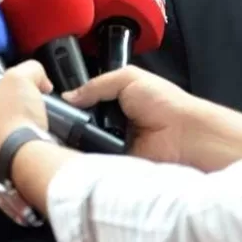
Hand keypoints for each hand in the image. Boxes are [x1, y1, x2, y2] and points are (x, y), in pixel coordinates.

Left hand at [0, 61, 51, 180]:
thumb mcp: (21, 78)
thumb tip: (37, 76)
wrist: (27, 158)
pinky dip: (15, 156)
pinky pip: (4, 163)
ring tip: (25, 131)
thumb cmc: (15, 120)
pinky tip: (29, 149)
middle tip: (15, 110)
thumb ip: (28, 70)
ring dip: (5, 138)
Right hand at [61, 66, 196, 164]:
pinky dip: (91, 155)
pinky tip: (84, 150)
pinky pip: (96, 159)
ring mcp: (114, 144)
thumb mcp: (128, 78)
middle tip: (58, 121)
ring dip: (80, 138)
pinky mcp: (116, 163)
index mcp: (116, 101)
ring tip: (68, 136)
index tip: (55, 104)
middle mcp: (113, 122)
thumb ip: (96, 84)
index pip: (85, 101)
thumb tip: (68, 97)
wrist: (186, 135)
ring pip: (85, 141)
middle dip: (72, 121)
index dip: (72, 102)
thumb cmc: (166, 102)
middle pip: (81, 122)